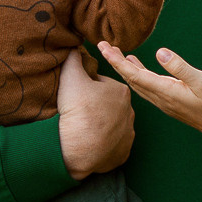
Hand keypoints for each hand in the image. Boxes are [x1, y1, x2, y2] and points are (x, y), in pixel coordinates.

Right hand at [58, 49, 134, 176]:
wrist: (80, 150)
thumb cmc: (78, 111)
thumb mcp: (71, 77)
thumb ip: (73, 59)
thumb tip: (74, 48)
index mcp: (122, 91)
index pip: (101, 84)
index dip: (86, 88)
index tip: (76, 95)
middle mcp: (130, 112)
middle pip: (107, 104)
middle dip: (95, 106)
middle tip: (77, 111)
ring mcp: (128, 134)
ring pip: (111, 125)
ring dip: (99, 124)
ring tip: (82, 127)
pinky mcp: (123, 153)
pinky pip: (112, 145)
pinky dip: (102, 143)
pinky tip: (90, 142)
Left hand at [95, 42, 201, 141]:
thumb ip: (180, 67)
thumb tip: (160, 52)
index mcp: (166, 91)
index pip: (134, 75)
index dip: (117, 61)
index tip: (103, 47)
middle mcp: (161, 98)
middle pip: (131, 79)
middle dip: (115, 62)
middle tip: (102, 45)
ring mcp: (165, 101)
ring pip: (137, 83)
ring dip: (124, 68)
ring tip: (115, 53)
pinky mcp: (171, 101)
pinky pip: (146, 86)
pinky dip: (137, 74)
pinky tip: (137, 66)